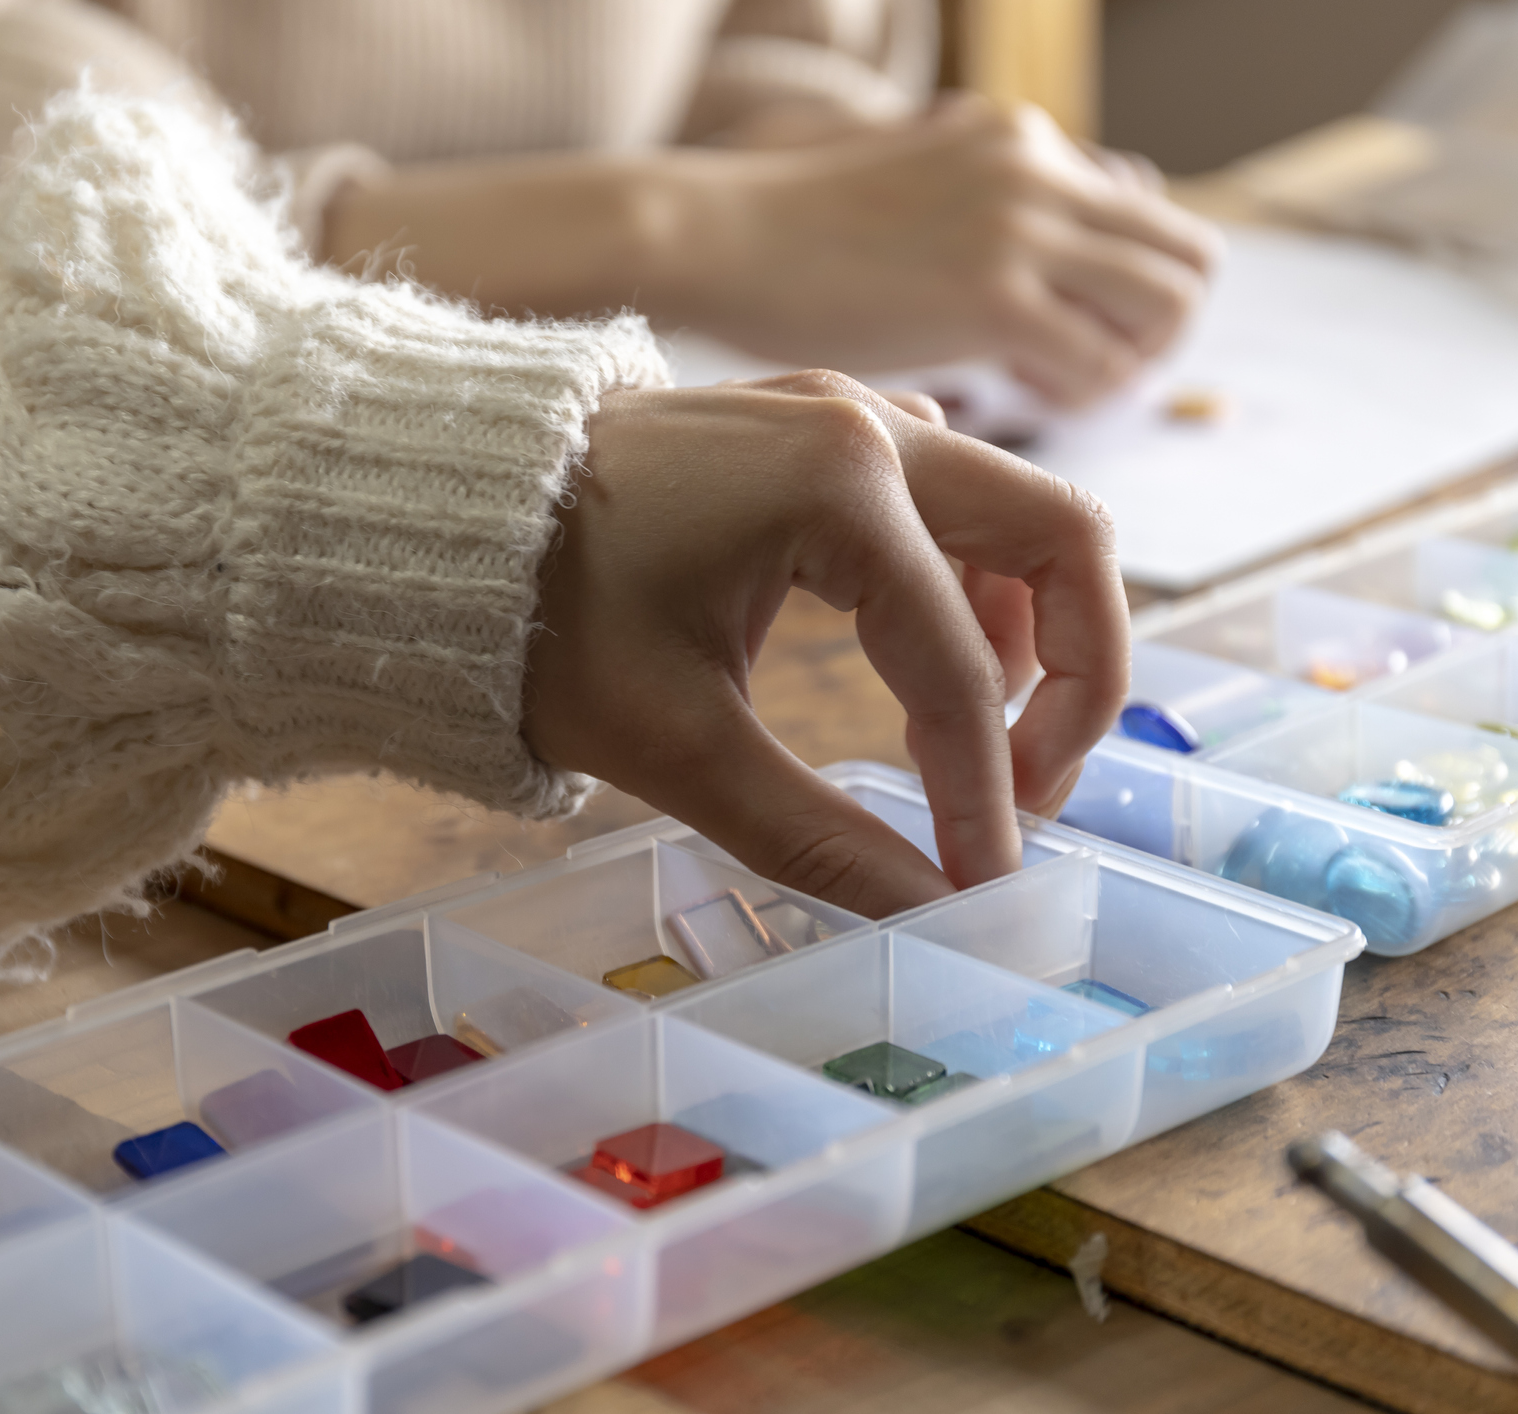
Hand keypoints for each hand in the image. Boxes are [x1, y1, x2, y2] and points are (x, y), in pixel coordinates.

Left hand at [523, 371, 1128, 919]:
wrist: (440, 527)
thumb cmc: (538, 620)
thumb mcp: (676, 744)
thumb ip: (816, 835)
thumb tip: (932, 916)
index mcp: (836, 485)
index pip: (961, 666)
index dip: (986, 793)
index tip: (983, 885)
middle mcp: (866, 425)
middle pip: (1063, 538)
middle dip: (1077, 678)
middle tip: (1032, 794)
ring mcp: (849, 413)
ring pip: (1020, 513)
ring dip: (1035, 630)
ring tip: (987, 752)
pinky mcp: (824, 430)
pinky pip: (952, 504)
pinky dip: (973, 590)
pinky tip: (934, 676)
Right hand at [676, 94, 1222, 406]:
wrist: (713, 236)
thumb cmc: (783, 246)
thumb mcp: (908, 203)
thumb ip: (973, 222)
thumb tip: (1014, 288)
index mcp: (1020, 142)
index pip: (1146, 217)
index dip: (1128, 296)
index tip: (1073, 340)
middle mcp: (1039, 169)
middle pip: (1189, 258)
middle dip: (1157, 335)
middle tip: (1089, 379)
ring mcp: (1021, 226)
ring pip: (1168, 309)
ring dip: (1128, 368)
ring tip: (1052, 394)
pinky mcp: (992, 295)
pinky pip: (1100, 365)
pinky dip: (1078, 399)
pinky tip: (1016, 401)